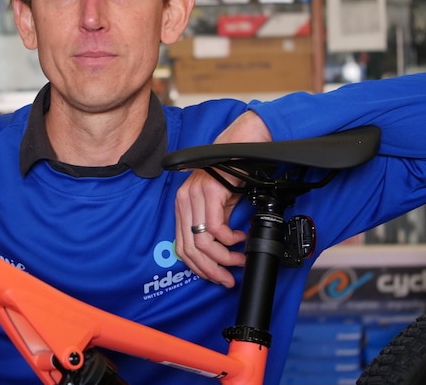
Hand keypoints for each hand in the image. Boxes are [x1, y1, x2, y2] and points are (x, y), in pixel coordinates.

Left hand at [174, 111, 271, 287]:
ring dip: (223, 257)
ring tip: (238, 259)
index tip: (216, 276)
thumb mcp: (219, 205)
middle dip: (211, 269)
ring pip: (203, 242)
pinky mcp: (209, 191)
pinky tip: (240, 238)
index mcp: (183, 206)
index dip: (198, 268)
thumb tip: (219, 252)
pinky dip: (230, 239)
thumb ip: (214, 225)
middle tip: (227, 278)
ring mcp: (194, 195)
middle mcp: (184, 201)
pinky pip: (216, 227)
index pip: (182, 247)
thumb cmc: (232, 173)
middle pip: (190, 249)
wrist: (243, 146)